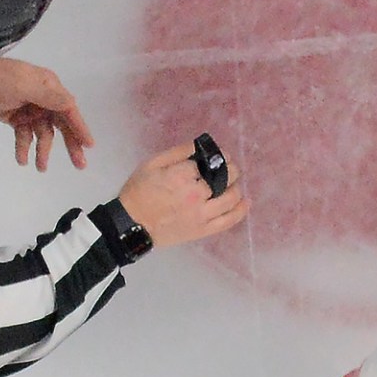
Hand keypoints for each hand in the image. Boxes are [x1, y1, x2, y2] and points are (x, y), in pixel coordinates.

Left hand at [0, 58, 93, 170]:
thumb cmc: (0, 78)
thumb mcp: (25, 85)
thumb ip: (49, 97)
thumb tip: (72, 104)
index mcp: (49, 87)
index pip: (69, 110)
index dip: (80, 128)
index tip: (89, 145)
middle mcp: (43, 99)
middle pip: (61, 124)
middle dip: (70, 144)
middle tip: (79, 164)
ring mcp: (30, 109)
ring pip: (42, 134)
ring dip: (42, 150)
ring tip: (40, 168)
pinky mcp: (16, 117)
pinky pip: (24, 135)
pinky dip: (24, 147)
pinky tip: (22, 160)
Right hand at [116, 143, 249, 248]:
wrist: (131, 225)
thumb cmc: (139, 192)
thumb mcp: (152, 164)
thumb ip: (177, 153)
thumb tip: (199, 145)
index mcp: (181, 176)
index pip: (207, 162)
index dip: (212, 157)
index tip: (213, 156)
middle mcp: (195, 195)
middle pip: (223, 177)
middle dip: (229, 168)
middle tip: (228, 165)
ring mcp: (201, 214)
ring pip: (230, 198)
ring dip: (236, 186)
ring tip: (233, 182)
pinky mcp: (202, 230)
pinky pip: (228, 221)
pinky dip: (240, 211)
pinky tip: (245, 201)